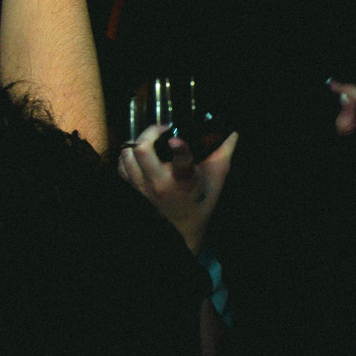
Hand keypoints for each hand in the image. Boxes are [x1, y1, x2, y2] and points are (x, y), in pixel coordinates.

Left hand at [118, 123, 238, 253]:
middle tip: (163, 130)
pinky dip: (127, 155)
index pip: (181, 162)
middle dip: (150, 133)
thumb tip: (233, 131)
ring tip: (151, 139)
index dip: (179, 148)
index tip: (176, 139)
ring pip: (127, 155)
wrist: (184, 225)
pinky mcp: (135, 187)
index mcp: (184, 180)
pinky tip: (139, 151)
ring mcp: (143, 185)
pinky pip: (121, 165)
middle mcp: (159, 182)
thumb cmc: (202, 198)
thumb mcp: (218, 175)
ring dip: (137, 141)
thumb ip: (224, 150)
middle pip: (142, 150)